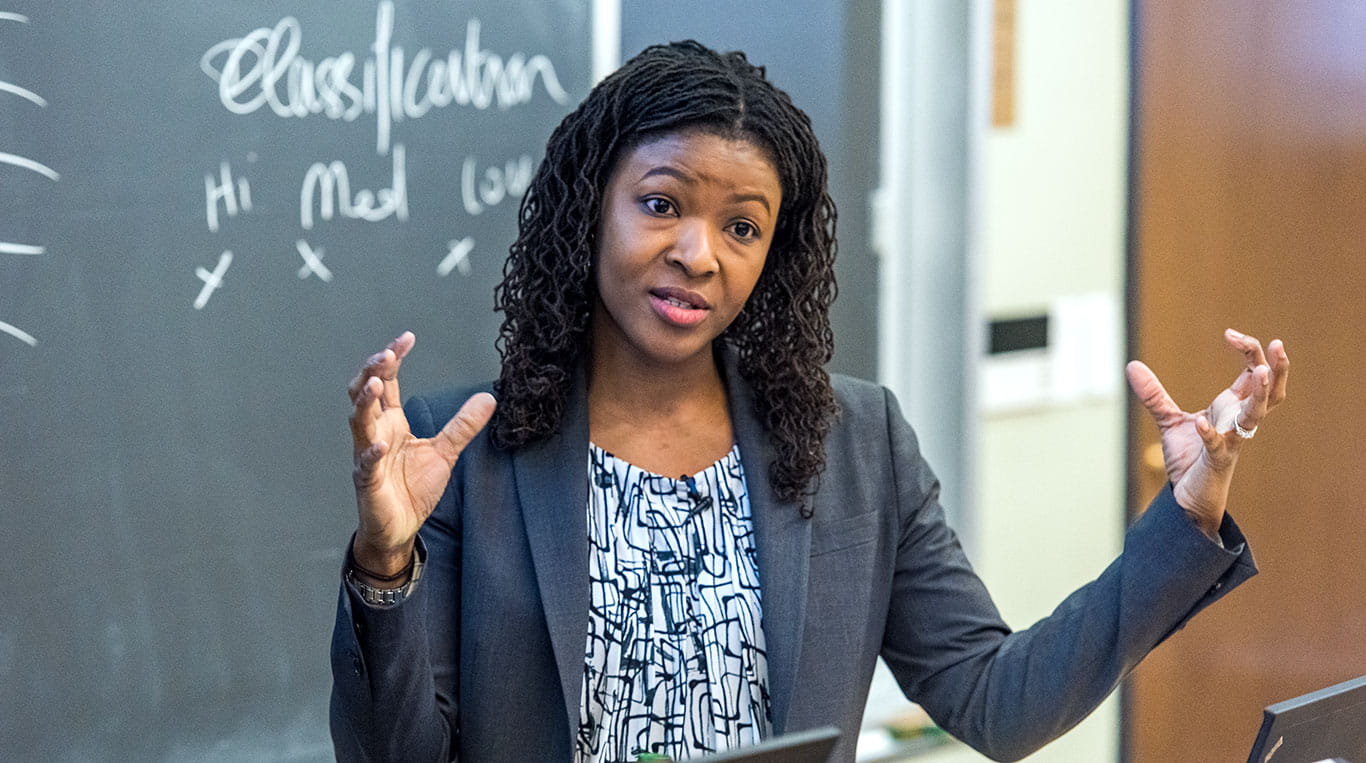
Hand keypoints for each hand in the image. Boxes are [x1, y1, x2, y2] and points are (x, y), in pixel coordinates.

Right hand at [347, 331, 495, 575]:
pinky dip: (372, 453)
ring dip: (365, 403)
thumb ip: (463, 425)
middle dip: (372, 371)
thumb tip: (488, 397)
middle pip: (364, 393)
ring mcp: (367, 457)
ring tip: (375, 384)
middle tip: (386, 355)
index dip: (392, 359)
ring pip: (359, 423)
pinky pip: (365, 464)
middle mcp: (375, 433)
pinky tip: (381, 443)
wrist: (399, 529)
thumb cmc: (413, 488)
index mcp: (391, 422)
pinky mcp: (367, 482)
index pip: (388, 382)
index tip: (407, 338)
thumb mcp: (445, 452)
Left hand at [1126, 329, 1288, 537]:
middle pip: (1271, 391)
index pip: (1253, 372)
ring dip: (1260, 394)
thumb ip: (1154, 395)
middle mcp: (1238, 422)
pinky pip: (1218, 445)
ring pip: (1256, 416)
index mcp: (1232, 408)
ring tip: (1259, 372)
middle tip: (1279, 343)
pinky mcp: (1216, 461)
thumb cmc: (1190, 457)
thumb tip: (1131, 365)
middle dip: (1278, 367)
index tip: (1229, 334)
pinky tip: (1201, 422)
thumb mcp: (1169, 420)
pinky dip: (1211, 433)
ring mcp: (1231, 441)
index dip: (1249, 350)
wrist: (1187, 496)